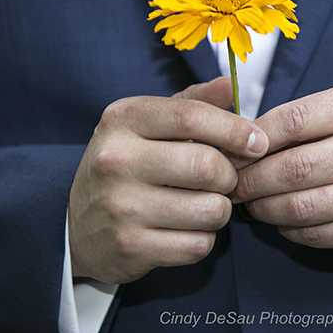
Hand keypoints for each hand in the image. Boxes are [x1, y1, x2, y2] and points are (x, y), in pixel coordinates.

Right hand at [68, 77, 268, 283]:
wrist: (75, 226)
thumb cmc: (125, 166)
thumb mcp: (146, 125)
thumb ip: (191, 103)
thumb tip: (231, 85)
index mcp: (123, 120)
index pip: (192, 116)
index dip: (235, 130)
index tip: (257, 143)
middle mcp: (116, 160)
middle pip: (207, 166)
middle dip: (230, 176)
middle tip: (223, 180)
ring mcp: (121, 207)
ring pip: (211, 210)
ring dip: (219, 210)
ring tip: (203, 204)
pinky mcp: (130, 247)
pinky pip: (198, 245)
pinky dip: (204, 238)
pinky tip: (186, 229)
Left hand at [231, 86, 332, 255]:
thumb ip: (298, 120)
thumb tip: (239, 143)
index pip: (293, 120)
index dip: (254, 139)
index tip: (233, 151)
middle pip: (295, 168)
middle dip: (252, 179)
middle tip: (233, 184)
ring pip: (301, 206)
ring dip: (264, 208)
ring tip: (251, 203)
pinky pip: (315, 234)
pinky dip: (288, 229)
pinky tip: (280, 220)